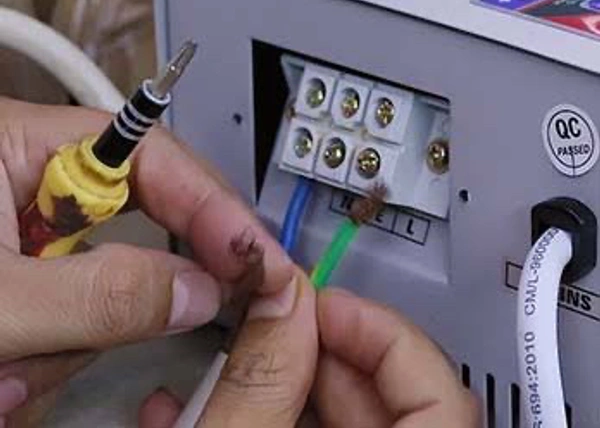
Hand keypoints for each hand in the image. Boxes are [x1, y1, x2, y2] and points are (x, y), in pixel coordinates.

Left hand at [0, 98, 291, 424]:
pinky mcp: (27, 266)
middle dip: (142, 281)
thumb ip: (102, 296)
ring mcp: (29, 224)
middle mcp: (32, 176)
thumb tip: (200, 291)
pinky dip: (58, 347)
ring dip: (76, 334)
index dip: (210, 203)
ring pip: (108, 272)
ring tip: (15, 369)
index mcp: (18, 146)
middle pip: (137, 211)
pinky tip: (14, 367)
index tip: (253, 253)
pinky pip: (80, 302)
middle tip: (209, 300)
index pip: (148, 153)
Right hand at [140, 271, 478, 427]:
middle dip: (313, 346)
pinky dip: (255, 416)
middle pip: (384, 395)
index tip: (319, 300)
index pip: (438, 391)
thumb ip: (258, 383)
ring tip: (219, 362)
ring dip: (271, 381)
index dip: (379, 329)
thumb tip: (281, 294)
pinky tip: (192, 408)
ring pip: (337, 417)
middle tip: (265, 320)